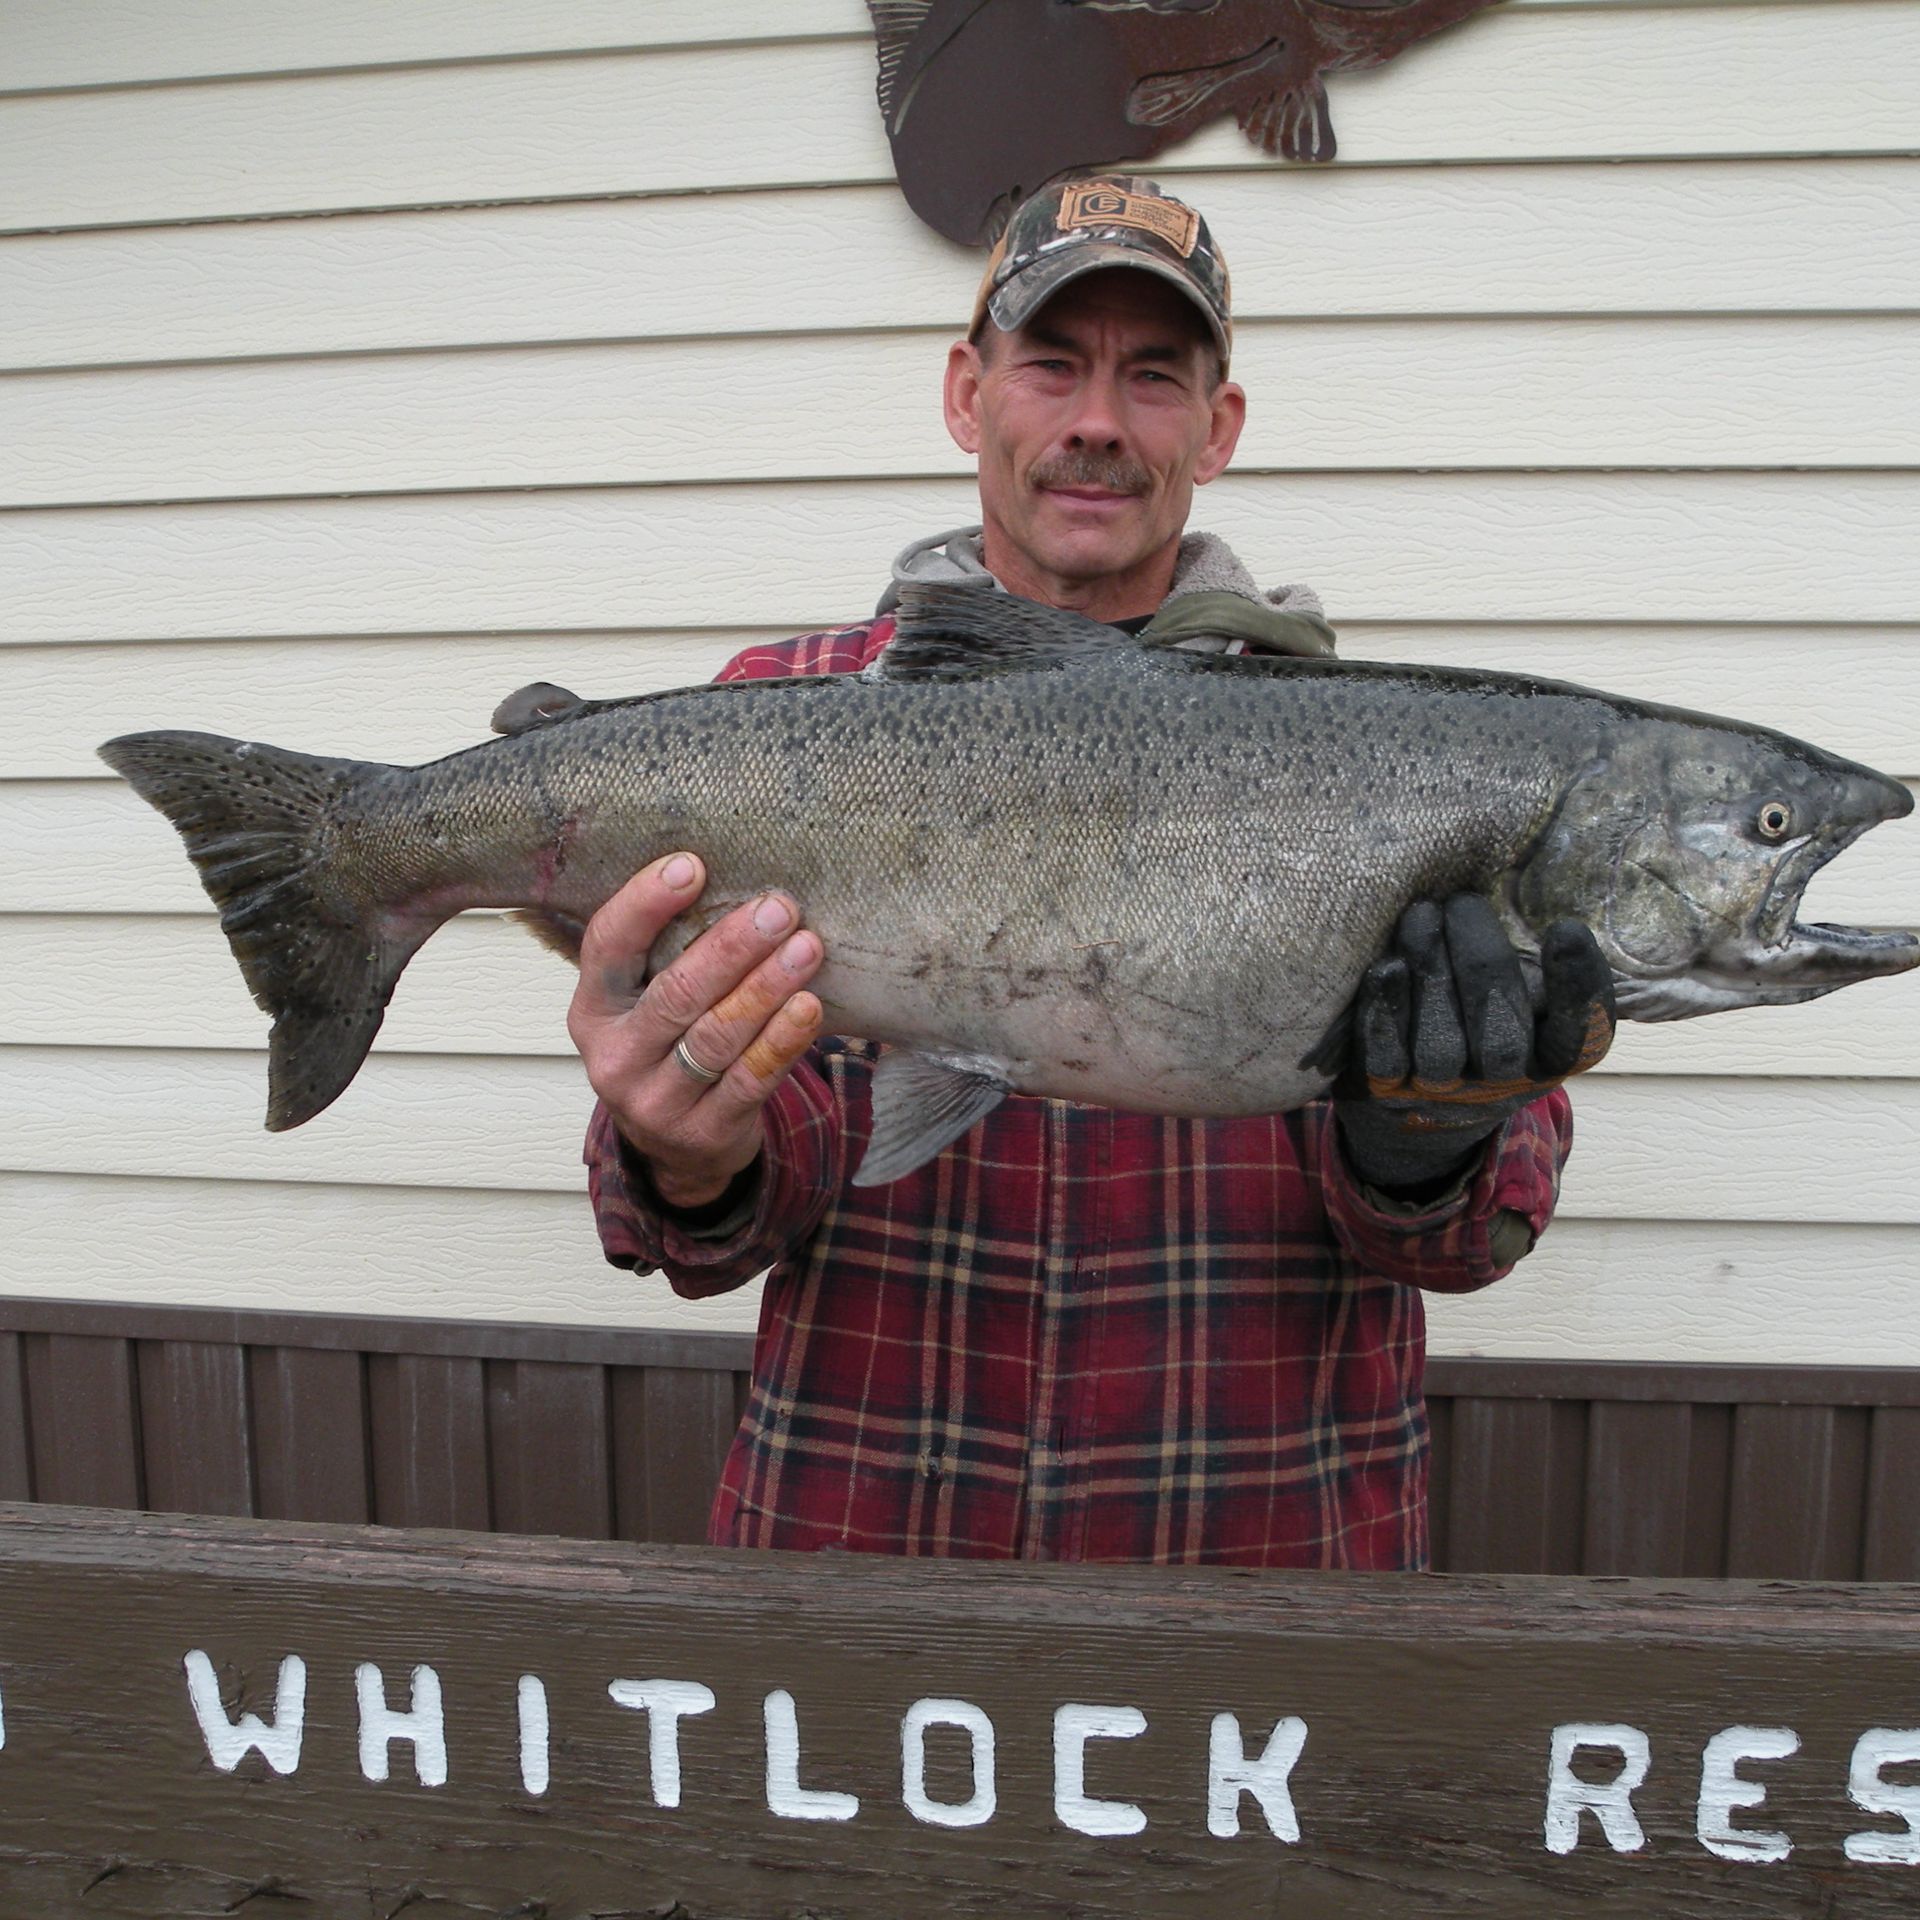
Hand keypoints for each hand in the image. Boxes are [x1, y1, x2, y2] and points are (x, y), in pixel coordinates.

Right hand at [567, 853, 824, 1209]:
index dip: (645, 903)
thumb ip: (668, 953)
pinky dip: (782, 1041)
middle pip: (676, 993)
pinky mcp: (703, 1132)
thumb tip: (732, 877)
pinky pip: (750, 1080)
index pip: (608, 946)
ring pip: (717, 1035)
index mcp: (593, 1009)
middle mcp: (615, 1056)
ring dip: (767, 987)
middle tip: (778, 908)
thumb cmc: (670, 1047)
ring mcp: (656, 1101)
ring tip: (807, 948)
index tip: (692, 865)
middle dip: (731, 946)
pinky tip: (808, 1007)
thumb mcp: (644, 1003)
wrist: (676, 1150)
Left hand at [1334, 896, 1614, 1195]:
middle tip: (1463, 901)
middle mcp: (1501, 1084)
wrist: (1417, 1091)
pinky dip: (1386, 1011)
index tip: (1565, 929)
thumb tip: (1515, 888)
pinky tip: (1386, 967)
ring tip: (1422, 914)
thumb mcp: (1524, 996)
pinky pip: (1386, 1056)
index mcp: (1551, 1059)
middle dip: (1482, 960)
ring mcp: (1443, 1094)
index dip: (1577, 987)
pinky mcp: (1388, 1091)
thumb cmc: (1483, 1019)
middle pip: (1502, 1035)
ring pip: (1440, 1045)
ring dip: (1430, 972)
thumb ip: (1532, 961)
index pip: (1579, 1036)